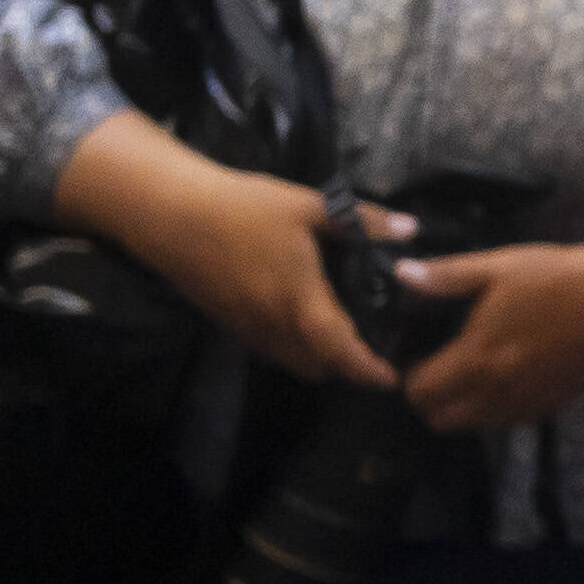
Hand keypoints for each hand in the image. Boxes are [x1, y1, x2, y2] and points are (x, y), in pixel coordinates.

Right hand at [135, 168, 401, 390]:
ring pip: (291, 362)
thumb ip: (362, 221)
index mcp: (299, 300)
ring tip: (342, 336)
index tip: (391, 378)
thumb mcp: (308, 205)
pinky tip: (301, 318)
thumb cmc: (245, 208)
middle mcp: (273, 325)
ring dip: (319, 359)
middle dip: (347, 367)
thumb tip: (411, 229)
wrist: (172, 215)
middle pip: (318, 367)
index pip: (340, 352)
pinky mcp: (228, 324)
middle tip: (373, 348)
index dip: (367, 371)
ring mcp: (247, 329)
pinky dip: (292, 347)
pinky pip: (269, 350)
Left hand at [393, 244, 583, 431]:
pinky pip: (505, 423)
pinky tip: (502, 381)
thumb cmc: (555, 278)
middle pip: (440, 420)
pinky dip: (493, 411)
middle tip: (437, 370)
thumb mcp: (499, 266)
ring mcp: (524, 403)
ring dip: (460, 408)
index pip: (421, 392)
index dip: (410, 376)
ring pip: (472, 426)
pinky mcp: (548, 408)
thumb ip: (447, 275)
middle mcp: (497, 390)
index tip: (418, 357)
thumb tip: (401, 274)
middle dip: (430, 399)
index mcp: (478, 355)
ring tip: (469, 376)